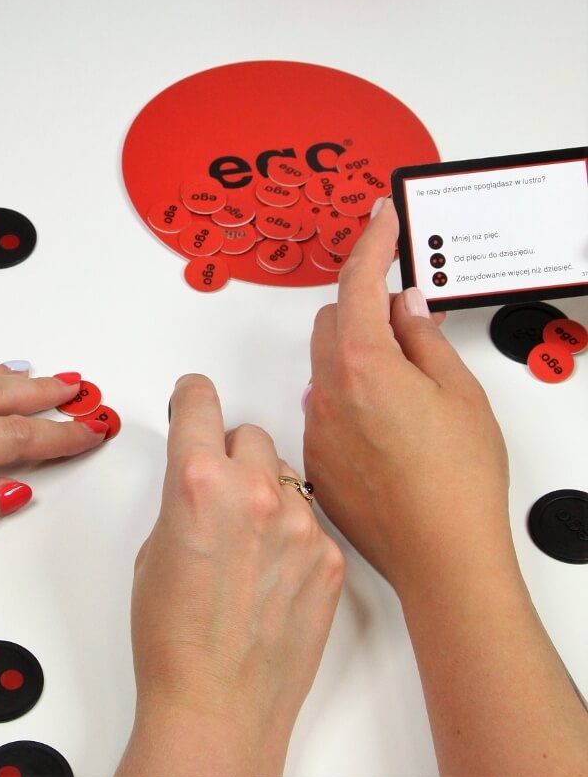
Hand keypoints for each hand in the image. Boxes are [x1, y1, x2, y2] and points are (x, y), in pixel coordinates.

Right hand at [116, 375, 343, 776]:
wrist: (218, 709)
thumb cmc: (173, 643)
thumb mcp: (154, 549)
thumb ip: (182, 498)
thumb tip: (199, 480)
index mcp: (198, 483)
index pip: (200, 402)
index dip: (192, 396)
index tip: (194, 395)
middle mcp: (254, 493)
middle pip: (249, 433)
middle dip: (229, 452)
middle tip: (216, 490)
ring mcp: (300, 525)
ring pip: (284, 473)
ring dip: (264, 489)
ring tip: (245, 542)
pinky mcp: (330, 558)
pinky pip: (309, 518)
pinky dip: (290, 531)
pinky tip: (271, 572)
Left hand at [303, 198, 509, 597]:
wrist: (442, 558)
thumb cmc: (459, 482)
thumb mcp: (459, 394)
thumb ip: (424, 339)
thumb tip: (406, 305)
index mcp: (364, 364)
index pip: (359, 283)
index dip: (372, 243)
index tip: (380, 219)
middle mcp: (328, 391)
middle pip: (334, 322)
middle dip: (365, 308)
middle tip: (407, 321)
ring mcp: (318, 426)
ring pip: (326, 365)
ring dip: (356, 356)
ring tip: (405, 387)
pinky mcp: (316, 458)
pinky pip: (325, 407)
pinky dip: (349, 398)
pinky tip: (387, 428)